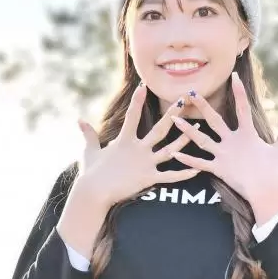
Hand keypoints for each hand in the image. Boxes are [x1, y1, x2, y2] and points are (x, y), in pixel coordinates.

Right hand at [76, 84, 199, 208]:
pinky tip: (196, 168)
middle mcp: (138, 149)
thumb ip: (88, 135)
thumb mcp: (89, 151)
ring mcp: (145, 163)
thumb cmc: (91, 172)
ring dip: (184, 139)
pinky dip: (183, 173)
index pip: (132, 116)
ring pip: (170, 149)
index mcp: (124, 140)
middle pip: (160, 129)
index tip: (144, 86)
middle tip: (183, 100)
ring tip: (198, 128)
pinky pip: (170, 176)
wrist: (94, 192)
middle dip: (172, 114)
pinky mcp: (149, 178)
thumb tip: (79, 120)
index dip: (137, 101)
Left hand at [168, 72, 277, 213]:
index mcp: (248, 134)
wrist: (266, 190)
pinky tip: (174, 153)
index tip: (232, 76)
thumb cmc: (274, 171)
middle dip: (202, 105)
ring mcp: (224, 155)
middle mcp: (233, 141)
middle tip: (190, 92)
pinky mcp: (219, 169)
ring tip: (173, 120)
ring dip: (187, 130)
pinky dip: (187, 160)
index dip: (239, 91)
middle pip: (214, 120)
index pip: (243, 107)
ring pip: (201, 140)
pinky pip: (200, 164)